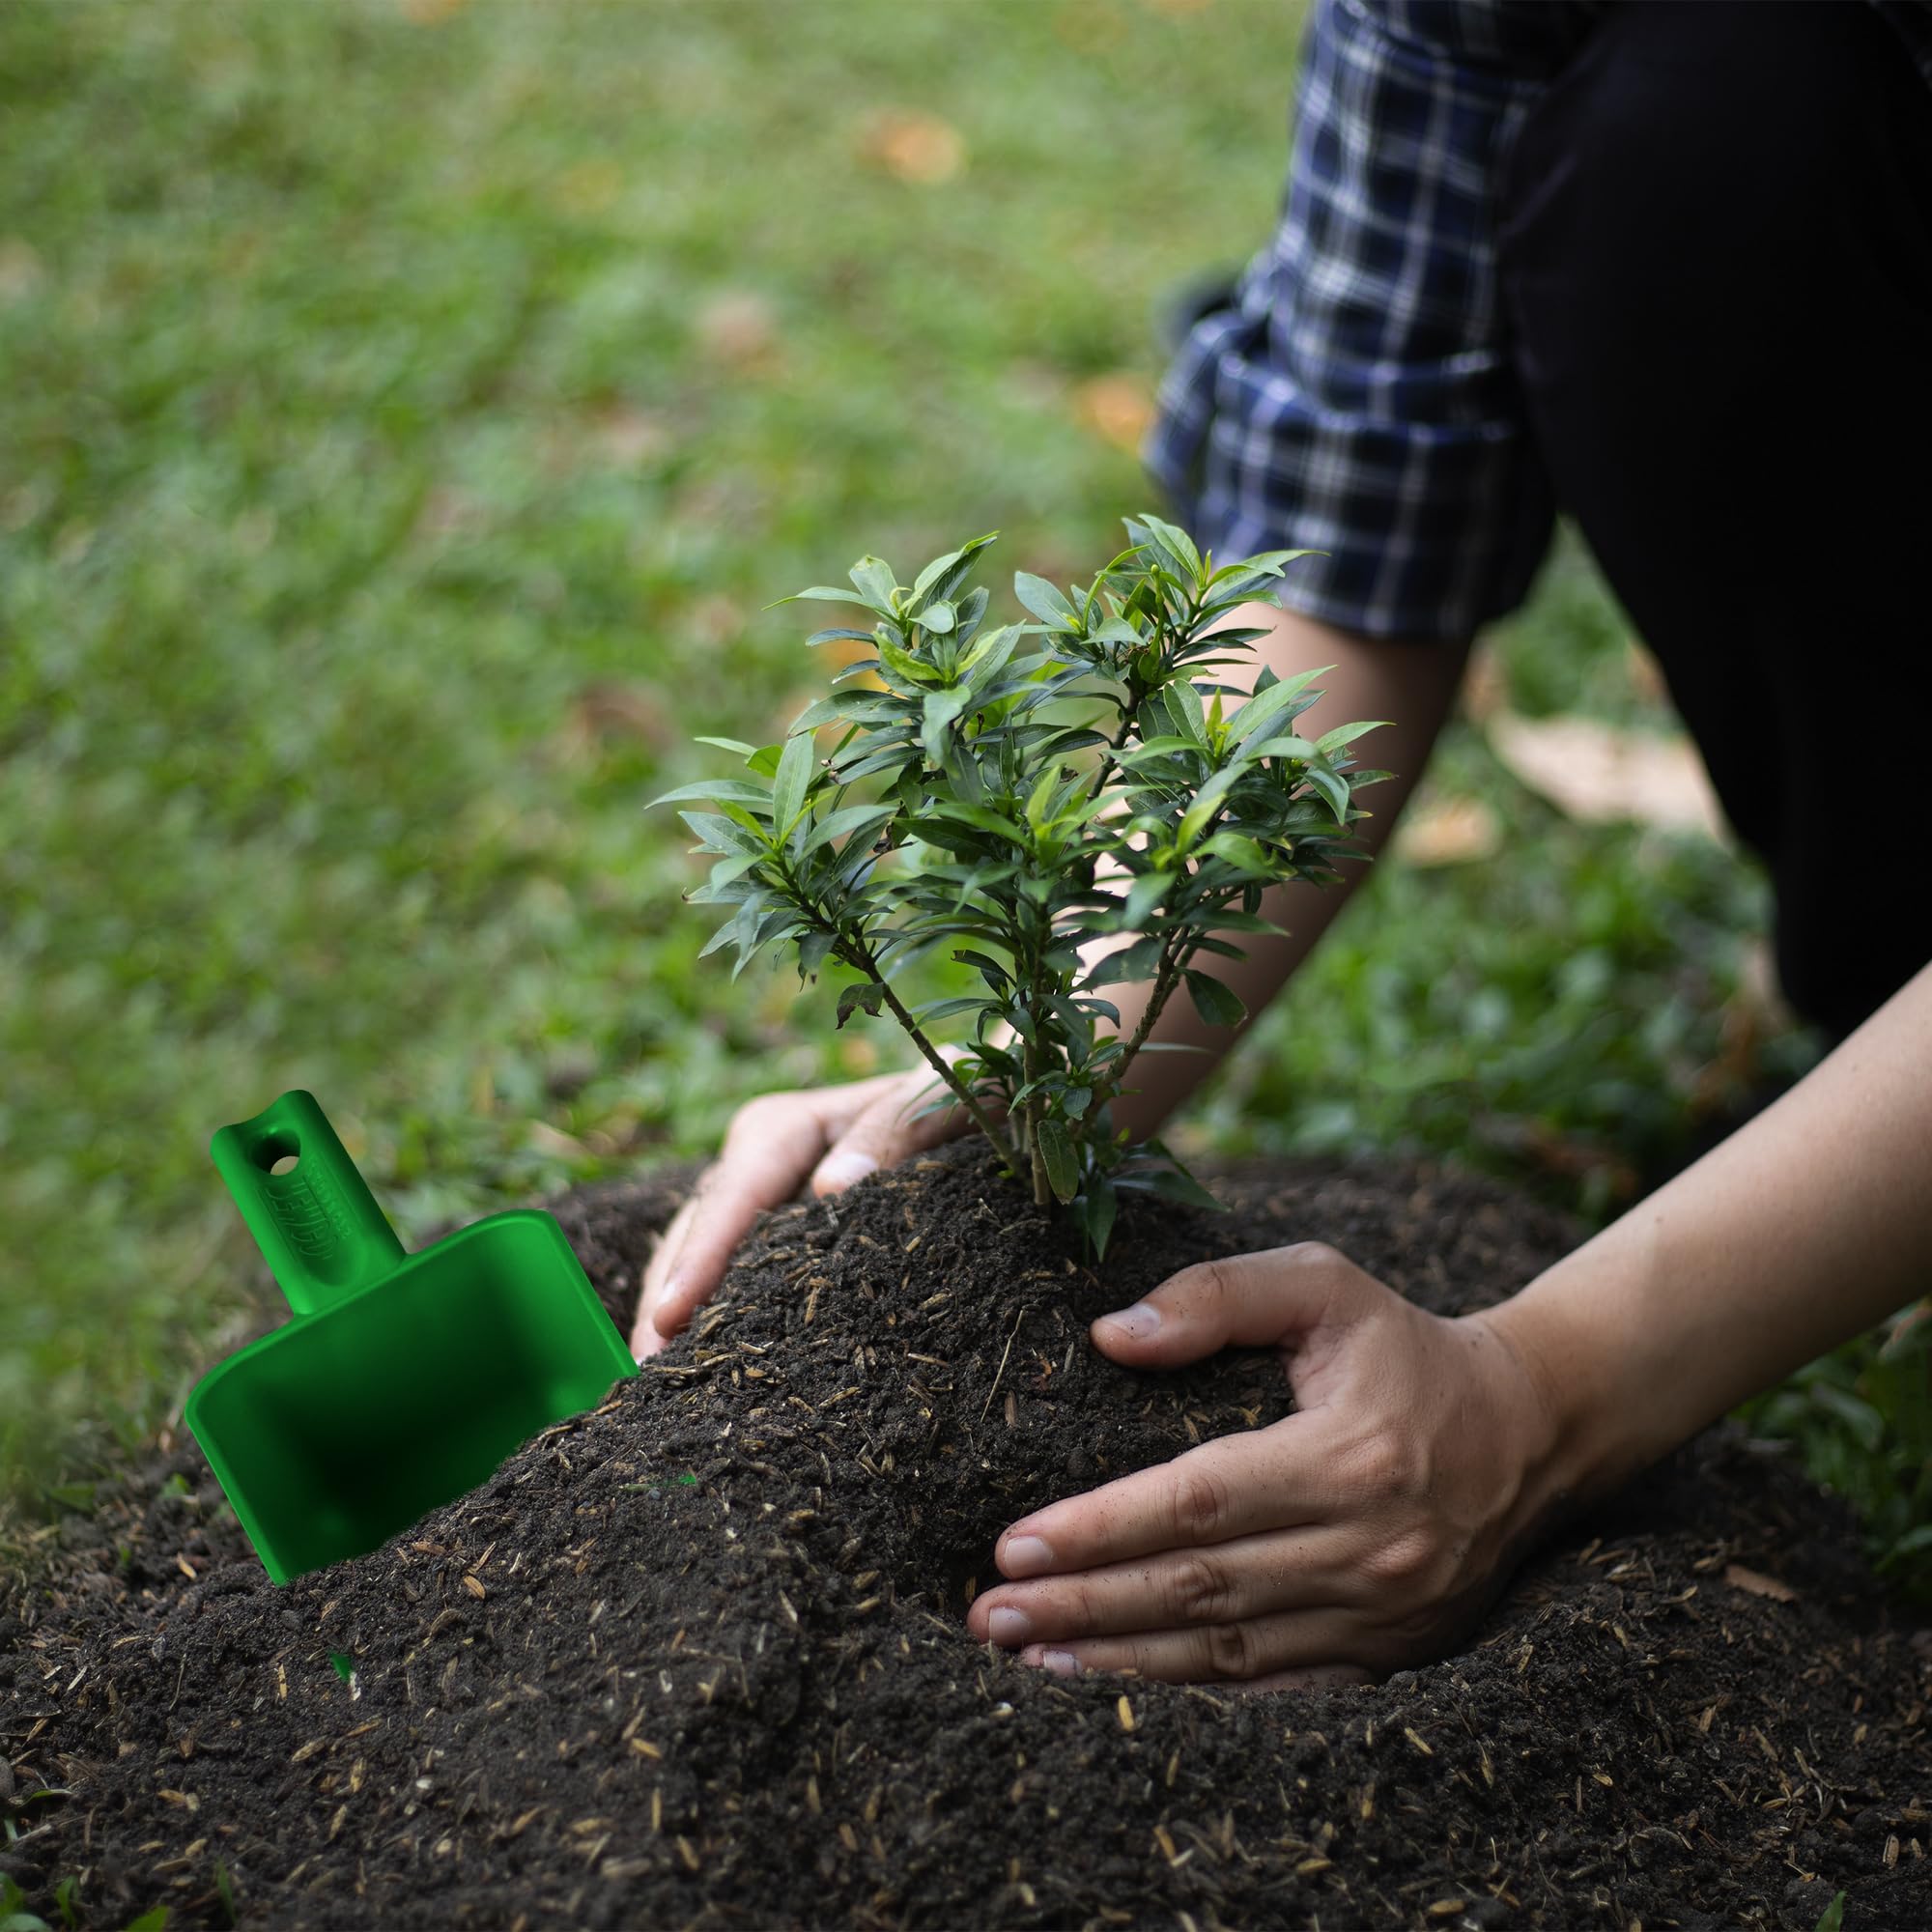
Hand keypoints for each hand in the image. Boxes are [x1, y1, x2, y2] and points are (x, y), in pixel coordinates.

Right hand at [631, 1063, 971, 1357]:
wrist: (977, 1107)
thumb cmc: (961, 1098)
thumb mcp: (938, 1101)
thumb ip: (896, 1127)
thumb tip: (832, 1188)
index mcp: (782, 1129)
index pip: (730, 1196)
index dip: (699, 1257)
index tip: (669, 1317)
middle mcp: (756, 1167)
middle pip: (696, 1237)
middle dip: (667, 1304)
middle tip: (648, 1382)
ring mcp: (761, 1209)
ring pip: (700, 1266)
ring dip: (677, 1325)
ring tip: (662, 1392)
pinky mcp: (777, 1245)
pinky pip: (734, 1285)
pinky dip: (716, 1327)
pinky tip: (708, 1380)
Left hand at [964, 1243, 1562, 1686]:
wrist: (1529, 1430)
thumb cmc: (1404, 1347)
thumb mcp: (1324, 1284)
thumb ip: (1218, 1295)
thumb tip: (1110, 1335)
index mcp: (1348, 1457)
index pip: (1197, 1503)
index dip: (1100, 1528)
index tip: (1013, 1545)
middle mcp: (1368, 1548)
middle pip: (1196, 1589)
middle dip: (1082, 1606)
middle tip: (987, 1615)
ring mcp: (1382, 1615)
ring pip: (1227, 1653)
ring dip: (1120, 1662)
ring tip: (1028, 1660)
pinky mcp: (1388, 1654)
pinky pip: (1274, 1689)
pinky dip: (1192, 1697)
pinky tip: (1122, 1688)